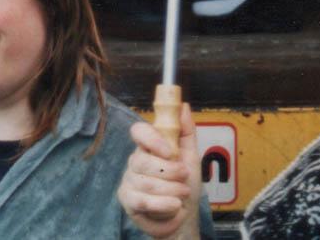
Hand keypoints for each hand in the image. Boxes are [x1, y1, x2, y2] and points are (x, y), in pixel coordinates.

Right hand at [118, 103, 201, 238]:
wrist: (185, 213)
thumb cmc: (186, 183)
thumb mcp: (191, 156)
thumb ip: (186, 132)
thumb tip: (183, 106)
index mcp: (150, 146)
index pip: (139, 131)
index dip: (152, 139)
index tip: (170, 152)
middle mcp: (136, 161)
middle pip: (143, 160)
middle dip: (170, 171)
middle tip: (184, 176)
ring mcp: (129, 180)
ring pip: (145, 182)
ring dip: (172, 190)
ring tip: (182, 193)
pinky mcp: (128, 200)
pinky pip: (142, 200)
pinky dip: (163, 204)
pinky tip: (174, 205)